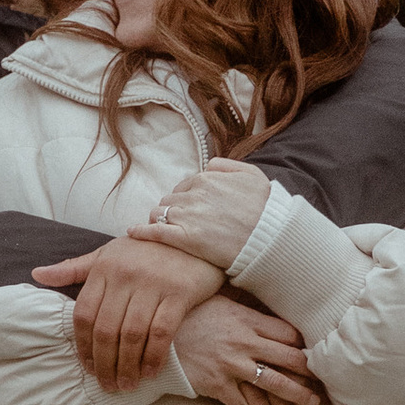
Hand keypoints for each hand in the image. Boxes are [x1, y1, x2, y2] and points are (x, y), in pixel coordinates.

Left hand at [31, 235, 223, 389]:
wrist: (193, 236)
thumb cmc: (145, 250)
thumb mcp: (107, 254)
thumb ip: (73, 268)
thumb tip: (36, 275)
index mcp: (104, 269)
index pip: (84, 315)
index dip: (83, 346)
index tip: (88, 367)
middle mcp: (125, 276)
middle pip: (106, 330)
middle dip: (104, 363)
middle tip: (107, 385)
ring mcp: (153, 284)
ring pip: (132, 335)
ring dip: (127, 366)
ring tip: (127, 384)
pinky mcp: (179, 293)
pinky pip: (162, 332)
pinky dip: (154, 356)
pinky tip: (150, 372)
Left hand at [135, 159, 268, 273]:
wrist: (272, 237)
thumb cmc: (266, 208)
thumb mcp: (252, 174)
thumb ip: (227, 165)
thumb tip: (208, 166)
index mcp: (207, 178)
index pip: (185, 185)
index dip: (187, 198)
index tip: (192, 209)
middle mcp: (194, 194)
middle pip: (170, 199)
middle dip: (173, 209)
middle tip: (181, 222)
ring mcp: (187, 216)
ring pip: (160, 213)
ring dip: (161, 220)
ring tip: (166, 230)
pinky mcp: (184, 238)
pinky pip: (154, 231)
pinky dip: (141, 230)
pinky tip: (132, 232)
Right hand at [171, 295, 329, 404]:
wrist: (155, 335)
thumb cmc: (191, 315)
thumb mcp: (222, 302)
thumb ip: (248, 308)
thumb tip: (272, 305)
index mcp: (248, 320)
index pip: (290, 334)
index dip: (308, 346)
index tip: (318, 355)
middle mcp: (244, 342)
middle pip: (291, 359)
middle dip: (312, 374)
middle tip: (326, 383)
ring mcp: (232, 365)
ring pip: (275, 384)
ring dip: (298, 396)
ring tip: (312, 403)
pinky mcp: (217, 385)